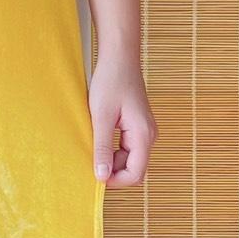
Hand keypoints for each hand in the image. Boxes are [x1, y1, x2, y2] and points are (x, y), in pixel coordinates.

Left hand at [90, 56, 155, 186]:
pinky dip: (112, 148)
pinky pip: (127, 147)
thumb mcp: (101, 116)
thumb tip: (101, 176)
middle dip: (112, 170)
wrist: (119, 56)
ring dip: (110, 159)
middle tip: (89, 158)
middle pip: (133, 169)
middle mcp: (149, 135)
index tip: (93, 175)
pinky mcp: (137, 126)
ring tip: (91, 144)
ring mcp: (144, 131)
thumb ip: (102, 147)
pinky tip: (97, 137)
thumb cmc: (111, 81)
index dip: (115, 181)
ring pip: (129, 159)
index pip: (135, 174)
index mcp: (143, 135)